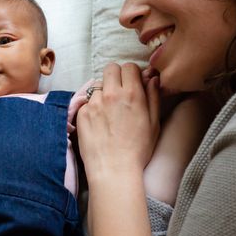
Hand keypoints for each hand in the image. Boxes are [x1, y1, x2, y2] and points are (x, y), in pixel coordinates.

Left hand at [77, 63, 160, 179]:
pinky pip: (87, 101)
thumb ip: (153, 96)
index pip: (128, 67)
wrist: (113, 169)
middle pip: (110, 69)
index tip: (133, 83)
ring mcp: (94, 103)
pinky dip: (93, 107)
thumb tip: (152, 78)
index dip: (132, 73)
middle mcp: (111, 94)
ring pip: (97, 85)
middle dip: (116, 76)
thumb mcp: (154, 123)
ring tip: (109, 111)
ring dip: (104, 92)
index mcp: (132, 94)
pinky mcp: (81, 113)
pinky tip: (99, 122)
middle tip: (119, 92)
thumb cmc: (138, 149)